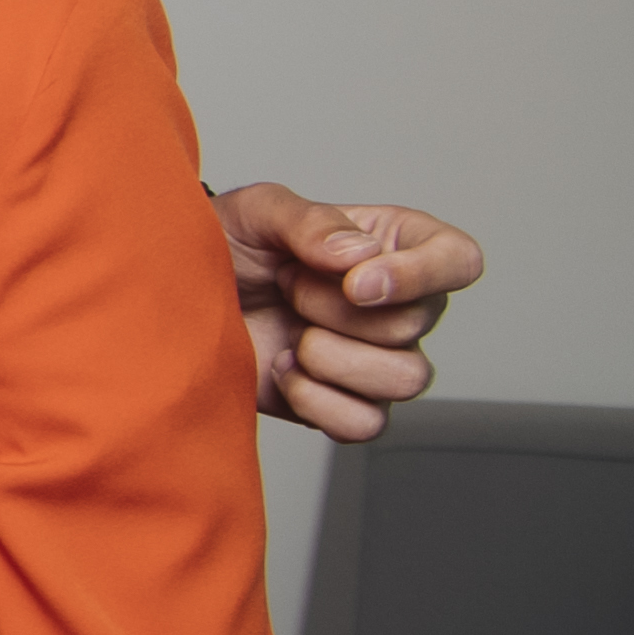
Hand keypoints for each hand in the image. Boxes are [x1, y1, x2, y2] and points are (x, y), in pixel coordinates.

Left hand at [215, 184, 477, 439]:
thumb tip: (358, 256)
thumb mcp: (259, 210)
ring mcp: (375, 358)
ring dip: (334, 357)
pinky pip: (365, 424)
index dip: (420, 276)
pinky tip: (284, 369)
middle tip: (288, 288)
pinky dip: (317, 401)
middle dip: (335, 309)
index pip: (458, 260)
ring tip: (291, 334)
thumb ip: (311, 221)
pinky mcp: (343, 402)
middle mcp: (398, 305)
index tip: (356, 283)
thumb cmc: (227, 247)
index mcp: (395, 246)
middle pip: (415, 325)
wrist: (175, 298)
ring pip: (406, 379)